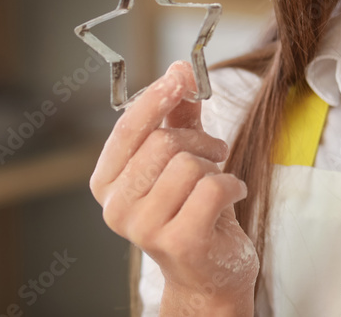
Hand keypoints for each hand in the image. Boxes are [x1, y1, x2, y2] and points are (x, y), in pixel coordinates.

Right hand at [89, 61, 258, 311]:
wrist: (209, 273)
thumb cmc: (192, 209)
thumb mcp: (182, 156)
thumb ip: (178, 114)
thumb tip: (179, 68)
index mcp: (108, 183)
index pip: (128, 128)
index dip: (156, 96)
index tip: (182, 75)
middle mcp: (117, 208)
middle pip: (162, 143)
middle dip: (198, 139)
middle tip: (214, 149)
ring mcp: (144, 228)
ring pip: (189, 165)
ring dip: (215, 165)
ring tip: (217, 178)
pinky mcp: (180, 242)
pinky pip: (213, 188)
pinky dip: (232, 185)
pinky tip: (230, 196)